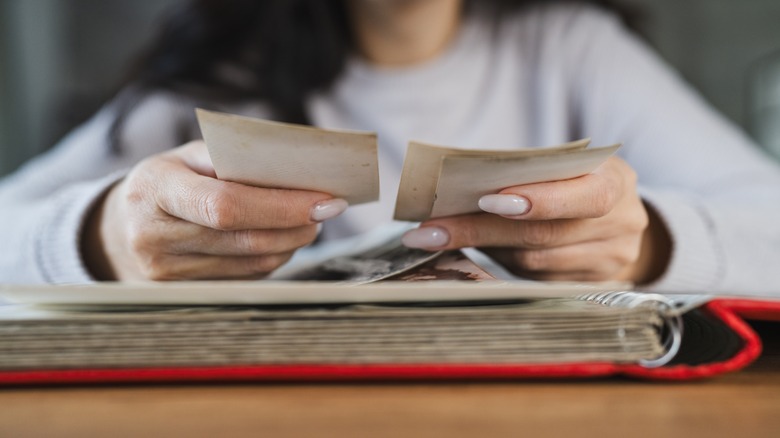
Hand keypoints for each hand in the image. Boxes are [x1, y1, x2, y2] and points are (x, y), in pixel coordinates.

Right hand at [82, 141, 347, 280]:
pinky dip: (274, 257)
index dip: (280, 206)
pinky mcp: (185, 293)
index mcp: (154, 190)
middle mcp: (154, 237)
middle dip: (297, 224)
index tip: (324, 199)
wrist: (122, 227)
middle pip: (245, 240)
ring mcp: (167, 274)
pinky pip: (246, 278)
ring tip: (311, 220)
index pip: (224, 206)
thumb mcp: (189, 156)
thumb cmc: (168, 180)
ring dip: (292, 242)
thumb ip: (236, 160)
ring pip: (252, 265)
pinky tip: (284, 237)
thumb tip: (300, 172)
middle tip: (330, 207)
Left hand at [401, 157, 670, 283]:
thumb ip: (528, 173)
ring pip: (532, 262)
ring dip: (481, 250)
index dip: (538, 200)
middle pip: (543, 235)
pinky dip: (498, 264)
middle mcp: (620, 225)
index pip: (584, 196)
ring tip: (435, 239)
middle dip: (479, 230)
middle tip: (429, 230)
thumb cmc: (575, 180)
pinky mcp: (586, 287)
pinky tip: (469, 254)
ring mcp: (606, 262)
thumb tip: (456, 188)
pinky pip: (532, 279)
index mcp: (616, 182)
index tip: (486, 200)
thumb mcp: (566, 165)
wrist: (618, 217)